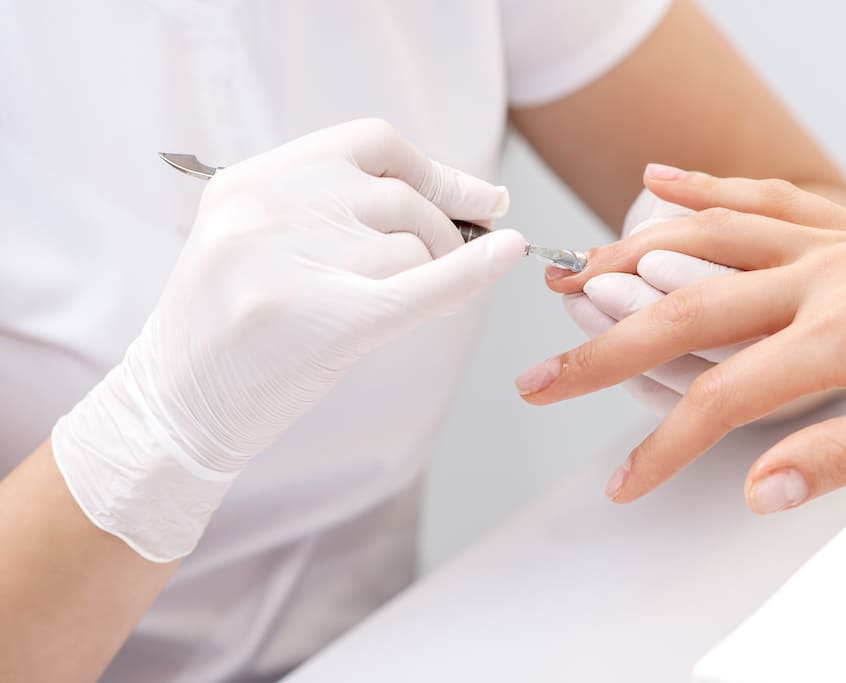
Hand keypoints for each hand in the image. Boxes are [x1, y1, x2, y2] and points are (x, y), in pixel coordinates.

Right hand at [52, 119, 525, 560]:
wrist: (177, 408)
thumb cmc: (232, 330)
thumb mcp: (258, 243)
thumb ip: (334, 209)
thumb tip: (465, 197)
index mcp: (249, 182)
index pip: (369, 145)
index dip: (433, 169)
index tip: (477, 197)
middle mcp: (265, 211)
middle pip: (398, 196)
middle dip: (443, 230)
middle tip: (455, 259)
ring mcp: (290, 263)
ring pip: (410, 245)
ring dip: (433, 271)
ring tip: (410, 299)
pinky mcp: (325, 319)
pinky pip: (420, 284)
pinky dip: (472, 271)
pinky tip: (509, 256)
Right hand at [516, 165, 845, 512]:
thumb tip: (762, 487)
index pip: (725, 398)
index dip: (665, 447)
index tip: (626, 482)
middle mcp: (822, 278)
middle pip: (684, 311)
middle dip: (600, 349)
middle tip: (539, 378)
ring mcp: (828, 242)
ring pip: (706, 239)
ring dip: (628, 260)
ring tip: (572, 281)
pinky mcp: (843, 224)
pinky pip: (759, 197)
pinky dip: (701, 188)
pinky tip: (658, 183)